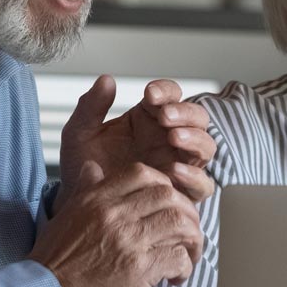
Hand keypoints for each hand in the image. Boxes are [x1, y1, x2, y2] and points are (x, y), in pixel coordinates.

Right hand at [29, 160, 204, 286]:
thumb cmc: (52, 263)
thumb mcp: (65, 214)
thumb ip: (85, 188)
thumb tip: (93, 167)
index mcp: (97, 199)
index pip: (143, 173)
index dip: (164, 184)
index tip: (168, 202)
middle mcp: (115, 214)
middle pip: (169, 196)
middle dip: (186, 212)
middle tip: (186, 229)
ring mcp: (128, 240)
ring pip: (180, 224)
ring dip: (192, 239)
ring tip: (188, 253)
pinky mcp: (138, 269)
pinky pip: (178, 257)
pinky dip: (185, 266)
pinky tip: (176, 276)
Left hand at [57, 76, 216, 207]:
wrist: (83, 207)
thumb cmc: (83, 167)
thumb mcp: (80, 134)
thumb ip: (90, 107)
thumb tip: (107, 80)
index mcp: (149, 118)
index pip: (171, 95)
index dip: (166, 91)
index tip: (149, 94)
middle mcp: (170, 139)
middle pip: (198, 118)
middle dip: (185, 113)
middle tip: (165, 116)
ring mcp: (179, 164)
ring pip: (206, 147)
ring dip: (195, 138)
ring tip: (174, 137)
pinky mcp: (182, 193)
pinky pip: (202, 184)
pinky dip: (194, 176)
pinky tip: (174, 170)